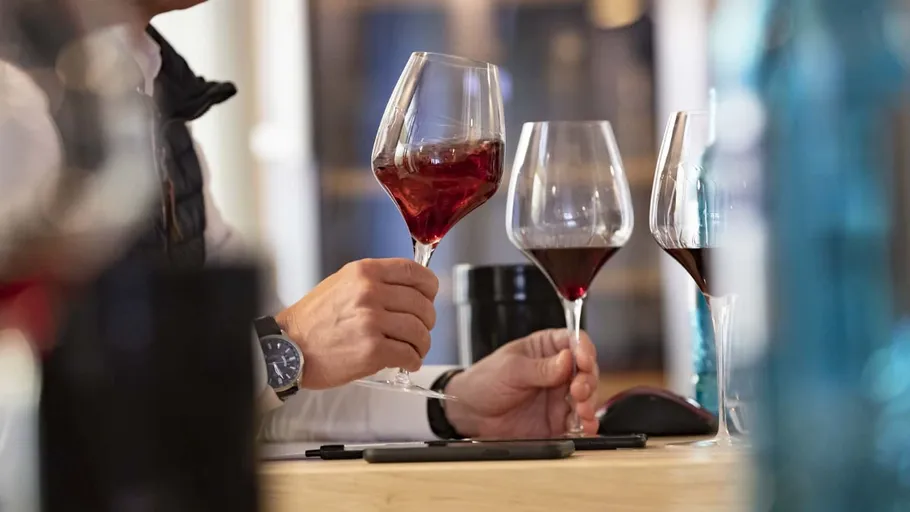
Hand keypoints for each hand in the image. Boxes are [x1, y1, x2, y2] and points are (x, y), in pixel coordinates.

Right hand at [275, 258, 437, 388]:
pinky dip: (412, 361)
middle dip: (426, 321)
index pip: (415, 272)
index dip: (429, 288)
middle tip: (418, 331)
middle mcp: (370, 293)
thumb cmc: (313, 320)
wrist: (288, 348)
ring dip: (421, 344)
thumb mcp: (342, 284)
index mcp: (365, 272)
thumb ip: (375, 282)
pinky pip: (409, 354)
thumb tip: (410, 290)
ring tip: (412, 350)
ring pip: (419, 331)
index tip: (429, 297)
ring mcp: (372, 322)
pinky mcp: (372, 350)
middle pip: (422, 305)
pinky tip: (405, 362)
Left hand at [443, 329, 598, 437]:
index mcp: (546, 349)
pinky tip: (584, 427)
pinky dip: (585, 425)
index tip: (584, 360)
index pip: (574, 342)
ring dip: (589, 404)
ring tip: (582, 411)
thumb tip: (568, 359)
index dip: (584, 349)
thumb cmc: (485, 381)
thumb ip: (541, 368)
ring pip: (586, 398)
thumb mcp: (511, 369)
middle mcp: (557, 372)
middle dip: (588, 380)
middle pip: (587, 371)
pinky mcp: (557, 421)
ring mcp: (558, 397)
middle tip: (578, 390)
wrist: (469, 413)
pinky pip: (578, 423)